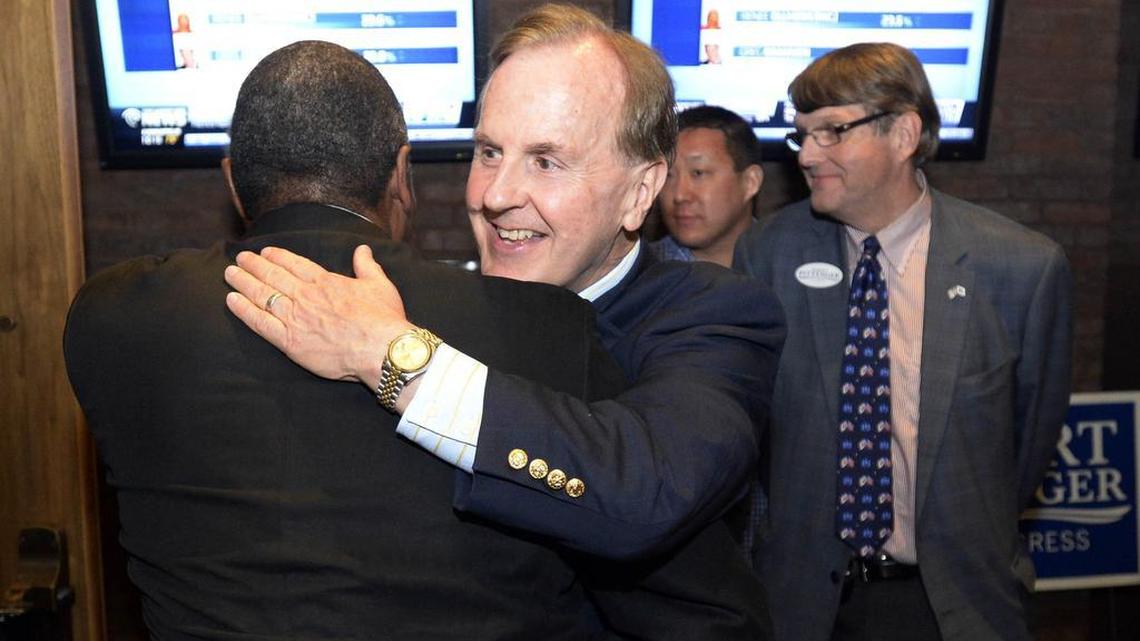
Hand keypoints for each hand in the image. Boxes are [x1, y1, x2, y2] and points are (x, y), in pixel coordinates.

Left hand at [224, 245, 415, 390]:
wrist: (380, 349)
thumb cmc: (383, 319)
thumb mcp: (379, 285)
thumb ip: (367, 266)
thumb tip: (363, 250)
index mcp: (326, 282)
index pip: (295, 264)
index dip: (278, 256)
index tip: (265, 251)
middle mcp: (306, 296)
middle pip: (273, 276)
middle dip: (254, 265)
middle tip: (240, 258)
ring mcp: (295, 318)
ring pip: (262, 295)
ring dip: (243, 282)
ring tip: (230, 273)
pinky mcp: (289, 341)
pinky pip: (259, 322)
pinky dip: (243, 310)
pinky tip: (232, 300)